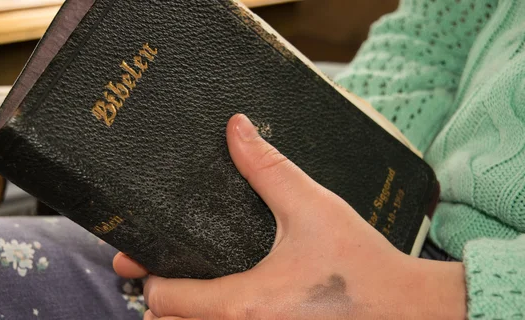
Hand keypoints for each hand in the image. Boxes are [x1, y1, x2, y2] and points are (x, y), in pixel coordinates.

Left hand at [114, 114, 466, 319]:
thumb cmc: (362, 265)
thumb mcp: (311, 206)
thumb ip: (267, 168)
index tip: (153, 261)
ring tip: (191, 295)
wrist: (408, 309)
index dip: (152, 278)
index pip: (164, 301)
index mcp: (244, 305)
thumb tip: (236, 128)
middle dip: (161, 305)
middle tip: (166, 278)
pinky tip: (223, 306)